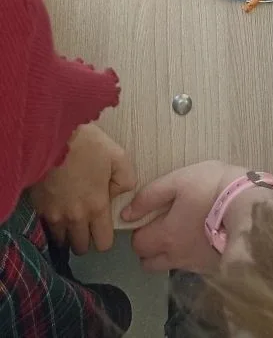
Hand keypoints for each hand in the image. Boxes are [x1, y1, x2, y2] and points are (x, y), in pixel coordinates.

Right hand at [30, 124, 135, 254]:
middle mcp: (75, 217)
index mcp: (97, 207)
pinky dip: (51, 223)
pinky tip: (55, 209)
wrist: (50, 135)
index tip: (101, 227)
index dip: (104, 238)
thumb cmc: (86, 143)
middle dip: (84, 238)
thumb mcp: (117, 155)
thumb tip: (117, 195)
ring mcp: (53, 214)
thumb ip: (125, 180)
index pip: (103, 244)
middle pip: (80, 246)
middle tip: (85, 222)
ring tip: (69, 217)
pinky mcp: (37, 207)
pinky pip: (45, 226)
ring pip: (61, 240)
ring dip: (66, 233)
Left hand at [122, 161, 272, 273]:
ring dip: (169, 253)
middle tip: (162, 226)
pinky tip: (202, 236)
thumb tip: (127, 214)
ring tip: (184, 230)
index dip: (138, 230)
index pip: (138, 244)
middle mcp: (177, 257)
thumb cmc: (213, 188)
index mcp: (165, 236)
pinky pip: (192, 265)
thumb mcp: (179, 180)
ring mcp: (196, 265)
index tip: (148, 217)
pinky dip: (190, 254)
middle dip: (149, 247)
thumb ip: (150, 196)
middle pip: (149, 263)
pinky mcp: (213, 267)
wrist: (251, 207)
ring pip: (170, 265)